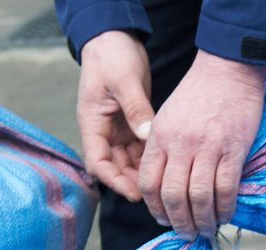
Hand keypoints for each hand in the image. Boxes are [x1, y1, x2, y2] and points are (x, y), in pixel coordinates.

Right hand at [77, 30, 153, 200]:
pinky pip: (143, 150)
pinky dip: (155, 160)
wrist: (114, 39)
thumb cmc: (112, 56)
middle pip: (116, 168)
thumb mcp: (123, 81)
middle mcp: (103, 131)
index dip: (115, 181)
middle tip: (161, 195)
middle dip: (135, 183)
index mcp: (92, 123)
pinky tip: (172, 168)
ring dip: (147, 174)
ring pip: (131, 162)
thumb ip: (135, 109)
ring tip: (169, 186)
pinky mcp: (133, 125)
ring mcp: (118, 130)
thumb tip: (147, 135)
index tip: (136, 193)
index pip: (98, 163)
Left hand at [138, 50, 265, 239]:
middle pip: (172, 195)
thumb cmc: (199, 94)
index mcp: (158, 137)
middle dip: (179, 222)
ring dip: (202, 220)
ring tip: (206, 230)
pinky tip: (225, 215)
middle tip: (186, 233)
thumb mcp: (168, 116)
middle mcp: (179, 145)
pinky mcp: (232, 151)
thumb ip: (164, 147)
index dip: (155, 208)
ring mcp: (206, 149)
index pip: (149, 183)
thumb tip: (167, 180)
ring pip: (198, 197)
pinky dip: (225, 208)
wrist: (227, 71)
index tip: (164, 219)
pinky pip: (226, 189)